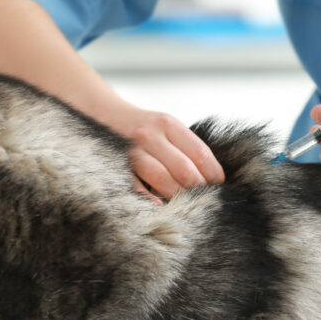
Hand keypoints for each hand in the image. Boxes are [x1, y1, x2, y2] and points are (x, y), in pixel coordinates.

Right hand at [105, 104, 224, 201]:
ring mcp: (131, 151)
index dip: (213, 174)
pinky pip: (135, 186)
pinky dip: (149, 199)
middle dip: (198, 189)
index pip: (200, 153)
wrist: (102, 113)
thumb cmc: (141, 127)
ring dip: (178, 196)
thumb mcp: (165, 126)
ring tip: (187, 206)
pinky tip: (160, 206)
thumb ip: (185, 147)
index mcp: (168, 125)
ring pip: (162, 178)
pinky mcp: (116, 165)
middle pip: (184, 169)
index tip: (218, 187)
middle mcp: (150, 135)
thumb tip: (210, 177)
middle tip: (204, 201)